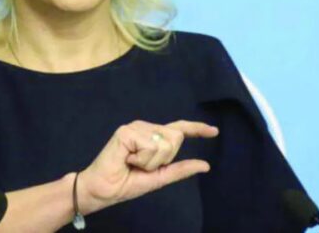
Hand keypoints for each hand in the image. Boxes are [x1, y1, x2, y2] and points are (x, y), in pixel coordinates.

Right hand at [75, 119, 218, 214]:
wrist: (103, 191)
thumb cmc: (127, 183)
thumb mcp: (159, 178)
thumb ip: (180, 169)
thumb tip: (205, 165)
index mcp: (153, 137)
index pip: (179, 130)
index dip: (197, 129)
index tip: (214, 132)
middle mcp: (146, 128)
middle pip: (176, 138)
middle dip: (163, 159)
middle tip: (142, 166)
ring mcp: (135, 127)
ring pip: (164, 143)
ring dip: (151, 162)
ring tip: (132, 163)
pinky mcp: (126, 131)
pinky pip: (150, 146)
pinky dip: (141, 160)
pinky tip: (127, 160)